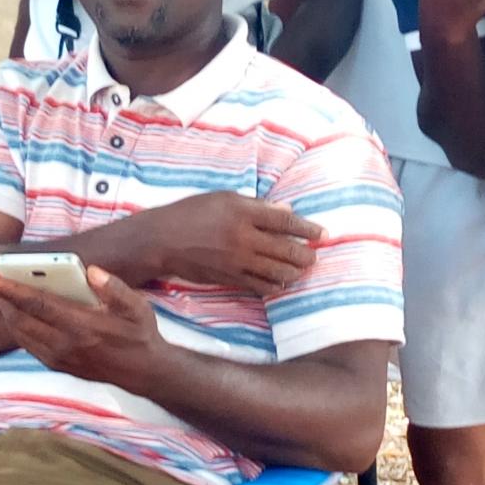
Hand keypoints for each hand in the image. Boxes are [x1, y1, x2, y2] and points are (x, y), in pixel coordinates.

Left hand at [0, 265, 161, 390]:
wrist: (144, 373)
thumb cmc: (140, 334)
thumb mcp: (137, 307)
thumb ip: (115, 288)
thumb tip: (92, 271)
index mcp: (82, 326)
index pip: (37, 304)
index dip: (11, 289)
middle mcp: (66, 344)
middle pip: (21, 319)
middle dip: (3, 299)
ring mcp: (60, 358)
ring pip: (21, 334)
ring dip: (7, 313)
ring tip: (1, 294)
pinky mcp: (59, 366)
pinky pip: (29, 346)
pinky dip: (17, 329)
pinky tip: (16, 314)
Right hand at [136, 193, 322, 295]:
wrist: (162, 240)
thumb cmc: (192, 213)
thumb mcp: (223, 199)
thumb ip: (257, 206)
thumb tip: (287, 212)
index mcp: (242, 212)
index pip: (285, 222)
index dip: (307, 229)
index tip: (322, 234)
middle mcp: (242, 237)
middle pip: (286, 250)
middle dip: (305, 255)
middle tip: (313, 256)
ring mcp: (236, 261)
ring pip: (277, 272)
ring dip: (295, 273)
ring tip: (301, 270)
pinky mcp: (229, 278)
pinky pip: (260, 286)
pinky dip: (274, 286)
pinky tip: (280, 282)